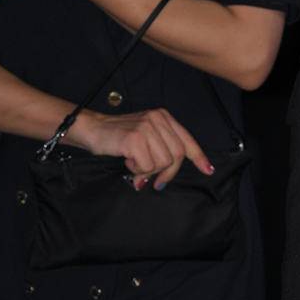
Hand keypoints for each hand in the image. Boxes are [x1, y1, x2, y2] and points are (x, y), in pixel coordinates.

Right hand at [70, 106, 214, 189]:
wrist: (92, 128)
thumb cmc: (119, 136)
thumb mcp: (146, 135)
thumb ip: (162, 148)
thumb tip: (170, 172)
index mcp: (163, 117)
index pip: (186, 139)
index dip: (198, 156)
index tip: (207, 170)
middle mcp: (158, 119)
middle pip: (176, 155)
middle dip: (167, 173)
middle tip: (156, 183)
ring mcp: (146, 128)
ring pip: (162, 162)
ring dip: (148, 171)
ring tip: (135, 165)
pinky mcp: (135, 139)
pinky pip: (146, 166)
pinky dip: (137, 170)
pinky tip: (128, 162)